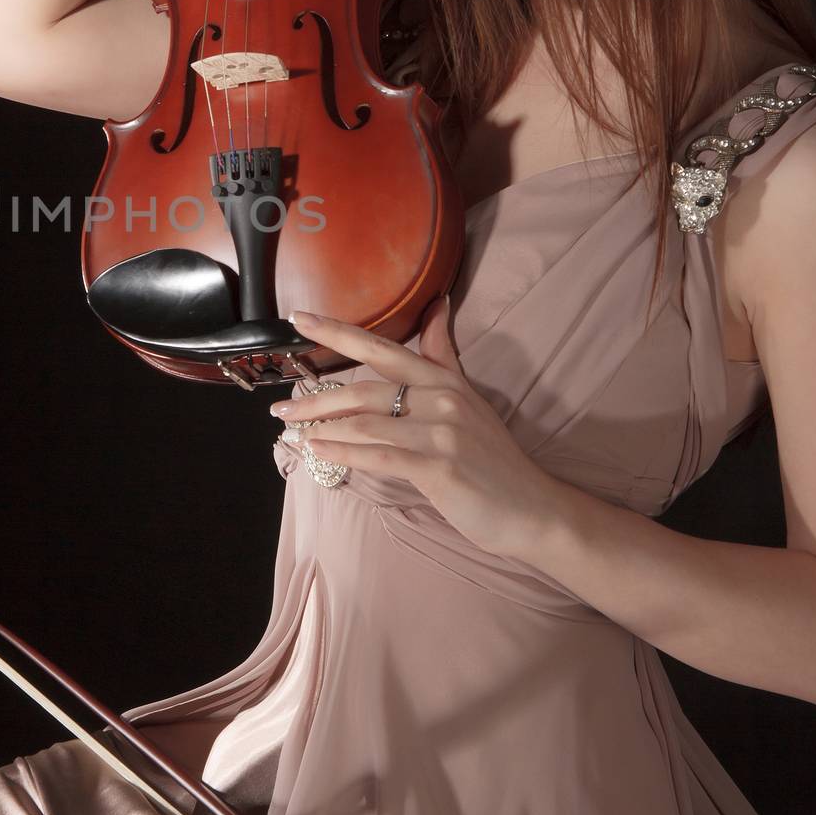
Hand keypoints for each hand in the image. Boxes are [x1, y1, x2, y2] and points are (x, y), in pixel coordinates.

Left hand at [269, 297, 567, 560]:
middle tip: (281, 409)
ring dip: (321, 428)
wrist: (534, 508)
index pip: (381, 348)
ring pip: (365, 424)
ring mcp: (441, 432)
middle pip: (364, 389)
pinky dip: (342, 451)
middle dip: (316, 398)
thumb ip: (444, 354)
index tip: (298, 319)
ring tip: (291, 432)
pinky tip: (317, 449)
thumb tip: (438, 306)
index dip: (337, 332)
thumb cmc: (493, 456)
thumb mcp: (470, 395)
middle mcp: (441, 398)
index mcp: (443, 379)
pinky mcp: (438, 467)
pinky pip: (378, 455)